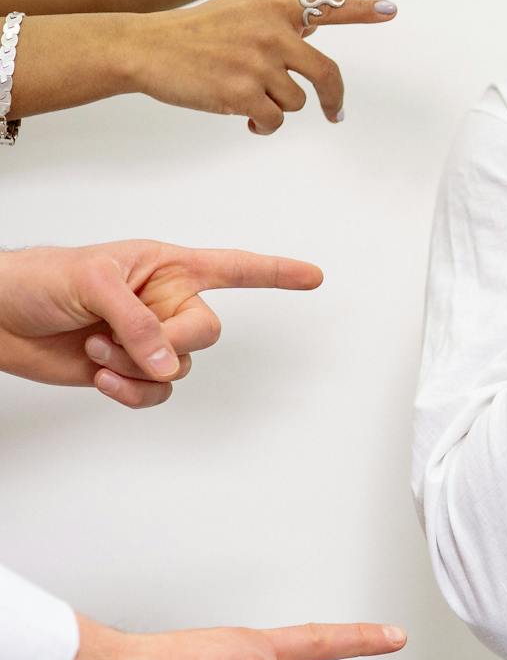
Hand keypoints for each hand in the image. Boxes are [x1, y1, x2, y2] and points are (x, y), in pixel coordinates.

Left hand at [0, 240, 320, 407]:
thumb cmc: (39, 279)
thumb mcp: (93, 282)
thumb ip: (137, 321)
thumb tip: (166, 362)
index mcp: (165, 267)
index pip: (234, 268)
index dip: (275, 274)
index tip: (312, 277)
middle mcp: (164, 303)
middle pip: (206, 333)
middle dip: (172, 343)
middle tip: (135, 340)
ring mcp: (148, 340)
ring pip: (180, 369)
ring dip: (138, 366)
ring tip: (97, 346)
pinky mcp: (129, 371)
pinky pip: (156, 393)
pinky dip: (131, 391)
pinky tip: (102, 375)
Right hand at [118, 0, 395, 133]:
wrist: (146, 47)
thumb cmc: (191, 34)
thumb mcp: (238, 13)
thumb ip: (275, 24)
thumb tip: (309, 38)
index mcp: (272, 8)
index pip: (326, 7)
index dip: (362, 10)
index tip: (391, 10)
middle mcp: (272, 31)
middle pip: (327, 74)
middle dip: (332, 99)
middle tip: (334, 113)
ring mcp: (259, 63)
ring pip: (296, 102)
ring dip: (277, 108)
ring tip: (246, 98)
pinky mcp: (244, 94)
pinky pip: (274, 121)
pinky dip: (263, 125)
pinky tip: (243, 117)